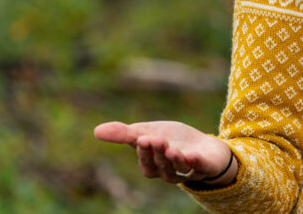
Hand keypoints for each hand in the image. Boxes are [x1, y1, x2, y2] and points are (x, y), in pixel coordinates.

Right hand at [94, 120, 235, 185]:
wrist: (204, 147)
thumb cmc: (172, 141)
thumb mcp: (149, 132)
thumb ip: (125, 134)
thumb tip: (96, 131)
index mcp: (154, 165)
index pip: (146, 162)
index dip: (144, 152)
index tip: (141, 138)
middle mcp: (169, 171)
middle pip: (160, 167)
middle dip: (157, 154)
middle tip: (155, 139)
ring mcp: (188, 170)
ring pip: (178, 170)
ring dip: (173, 160)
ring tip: (171, 149)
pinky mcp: (206, 166)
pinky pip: (201, 168)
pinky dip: (196, 162)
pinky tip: (192, 155)